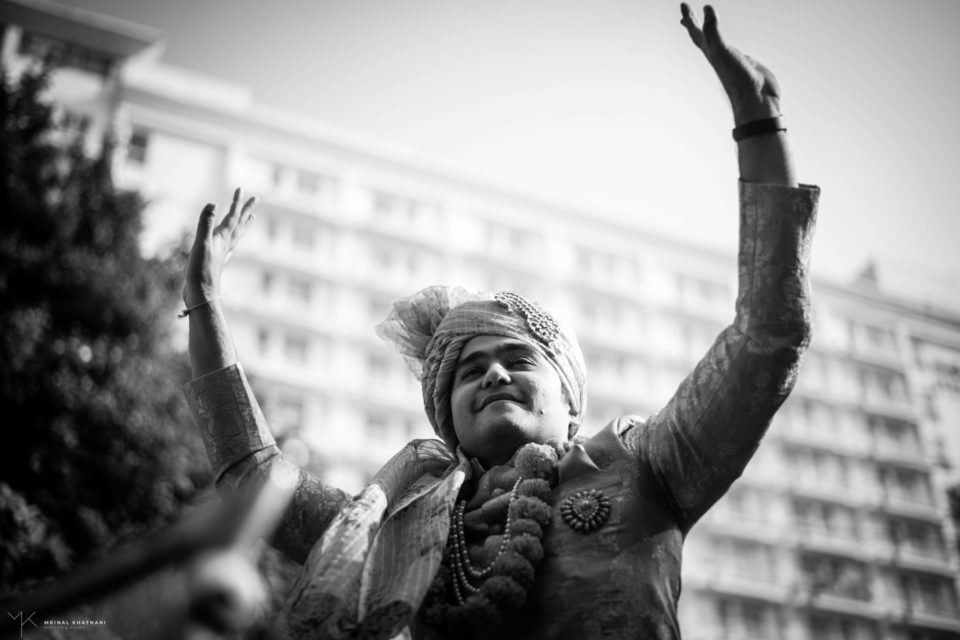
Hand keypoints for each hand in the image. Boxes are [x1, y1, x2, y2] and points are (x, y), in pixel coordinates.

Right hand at [183, 188, 256, 306]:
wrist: (200, 296)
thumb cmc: (200, 272)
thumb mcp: (201, 244)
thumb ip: (206, 223)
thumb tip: (213, 203)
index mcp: (223, 238)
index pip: (233, 216)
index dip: (237, 202)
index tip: (242, 188)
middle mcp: (225, 244)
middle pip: (239, 224)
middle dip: (246, 210)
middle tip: (257, 199)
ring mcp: (222, 253)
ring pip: (236, 235)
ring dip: (243, 224)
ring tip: (252, 218)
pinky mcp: (216, 261)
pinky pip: (229, 245)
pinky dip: (232, 239)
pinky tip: (231, 242)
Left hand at [680, 4, 781, 125]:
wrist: (756, 99)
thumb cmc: (737, 78)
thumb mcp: (721, 50)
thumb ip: (713, 30)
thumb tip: (706, 8)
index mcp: (711, 52)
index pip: (696, 31)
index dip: (689, 18)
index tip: (683, 4)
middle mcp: (719, 55)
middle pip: (703, 37)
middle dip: (694, 25)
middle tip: (686, 14)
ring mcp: (732, 60)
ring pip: (719, 44)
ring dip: (712, 35)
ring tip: (708, 28)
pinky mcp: (747, 64)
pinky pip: (736, 51)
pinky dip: (732, 46)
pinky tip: (733, 49)